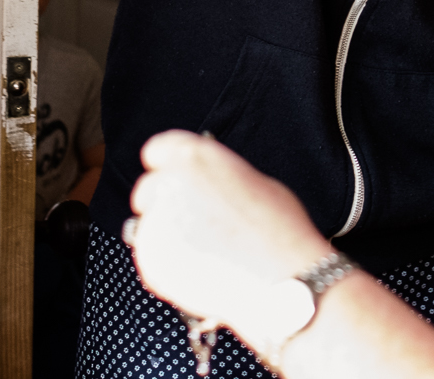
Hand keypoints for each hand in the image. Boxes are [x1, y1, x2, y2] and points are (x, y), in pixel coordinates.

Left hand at [128, 132, 333, 339]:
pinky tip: (202, 268)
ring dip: (170, 236)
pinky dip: (170, 265)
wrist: (283, 284)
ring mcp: (156, 225)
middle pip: (150, 189)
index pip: (158, 150)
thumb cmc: (279, 233)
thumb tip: (208, 183)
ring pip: (151, 226)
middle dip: (167, 204)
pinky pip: (153, 260)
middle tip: (196, 222)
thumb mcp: (255, 182)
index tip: (173, 179)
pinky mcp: (152, 262)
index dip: (167, 168)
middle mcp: (169, 185)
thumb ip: (218, 176)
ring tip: (207, 252)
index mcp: (195, 157)